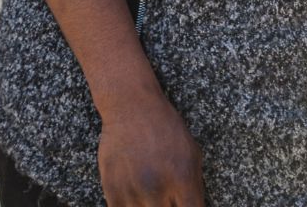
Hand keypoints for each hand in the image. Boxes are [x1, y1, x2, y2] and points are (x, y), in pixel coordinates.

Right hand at [98, 89, 205, 205]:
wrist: (133, 110)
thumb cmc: (167, 129)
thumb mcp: (192, 153)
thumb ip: (193, 185)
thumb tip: (193, 206)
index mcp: (183, 178)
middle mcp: (158, 188)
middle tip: (168, 202)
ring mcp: (133, 190)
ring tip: (153, 200)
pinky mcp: (112, 189)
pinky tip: (138, 201)